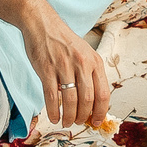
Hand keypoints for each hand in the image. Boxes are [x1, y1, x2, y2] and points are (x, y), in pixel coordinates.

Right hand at [16, 0, 111, 126]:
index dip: (101, 112)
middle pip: (88, 100)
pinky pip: (52, 97)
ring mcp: (64, 66)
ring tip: (67, 122)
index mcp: (95, 61)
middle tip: (78, 122)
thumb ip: (90, 75)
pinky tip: (54, 118)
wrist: (42, 24)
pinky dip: (54, 111)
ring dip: (69, 116)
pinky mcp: (47, 69)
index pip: (103, 93)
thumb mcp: (84, 54)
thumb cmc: (64, 41)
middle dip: (83, 116)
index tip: (96, 122)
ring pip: (71, 101)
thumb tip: (92, 104)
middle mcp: (82, 64)